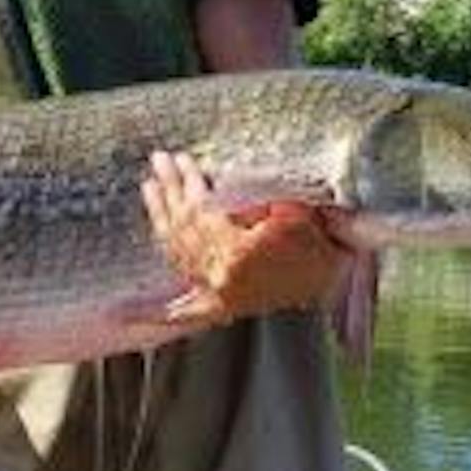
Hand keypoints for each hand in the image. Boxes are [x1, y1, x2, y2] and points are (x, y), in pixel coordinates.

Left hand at [141, 150, 351, 326]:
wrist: (344, 275)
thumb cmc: (323, 237)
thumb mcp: (288, 208)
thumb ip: (245, 199)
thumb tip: (214, 185)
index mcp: (236, 254)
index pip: (200, 211)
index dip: (188, 182)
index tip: (180, 158)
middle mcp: (221, 278)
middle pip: (184, 228)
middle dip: (169, 191)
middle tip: (158, 161)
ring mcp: (222, 295)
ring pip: (179, 254)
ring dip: (162, 219)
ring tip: (149, 188)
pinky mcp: (227, 307)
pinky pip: (188, 308)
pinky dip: (158, 308)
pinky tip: (125, 312)